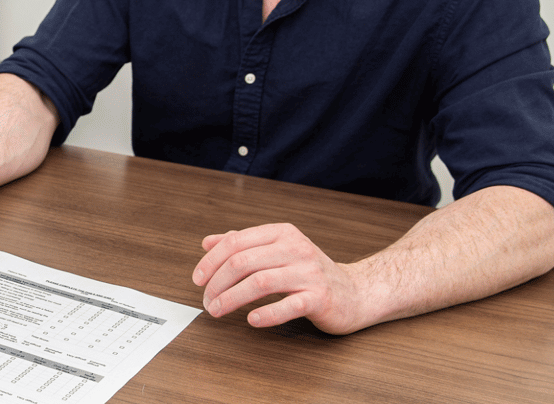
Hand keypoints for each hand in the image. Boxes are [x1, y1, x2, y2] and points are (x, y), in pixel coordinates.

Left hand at [192, 223, 364, 334]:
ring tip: (217, 310)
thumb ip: (244, 244)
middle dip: (217, 283)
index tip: (198, 279)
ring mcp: (309, 272)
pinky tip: (251, 320)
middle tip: (206, 300)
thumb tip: (207, 242)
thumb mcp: (277, 251)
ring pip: (260, 282)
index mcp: (281, 234)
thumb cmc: (310, 273)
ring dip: (232, 298)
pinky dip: (266, 313)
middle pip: (243, 261)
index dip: (211, 261)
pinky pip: (288, 305)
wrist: (356, 293)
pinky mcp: (320, 297)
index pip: (236, 242)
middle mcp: (295, 248)